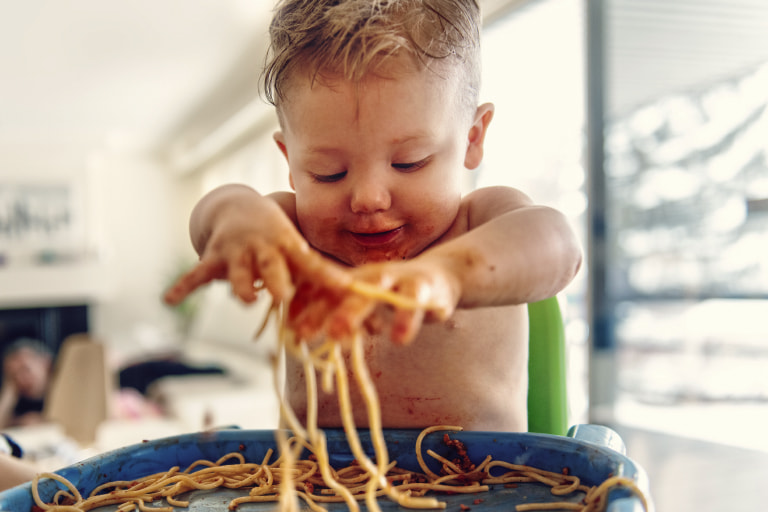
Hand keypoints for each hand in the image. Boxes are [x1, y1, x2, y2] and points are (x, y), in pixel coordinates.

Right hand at [164, 197, 346, 305]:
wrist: (240, 209)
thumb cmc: (278, 236)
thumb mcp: (299, 247)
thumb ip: (323, 271)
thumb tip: (360, 291)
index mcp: (289, 246)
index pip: (311, 264)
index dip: (327, 277)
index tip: (345, 289)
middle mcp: (264, 248)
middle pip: (272, 267)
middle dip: (277, 280)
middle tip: (284, 295)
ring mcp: (237, 253)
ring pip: (239, 273)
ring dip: (241, 286)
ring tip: (245, 298)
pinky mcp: (214, 259)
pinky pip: (197, 275)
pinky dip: (183, 287)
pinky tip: (168, 300)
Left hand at [287, 257, 460, 344]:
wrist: (438, 277)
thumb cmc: (392, 294)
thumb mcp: (362, 302)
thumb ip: (335, 314)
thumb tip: (294, 330)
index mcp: (354, 281)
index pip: (328, 293)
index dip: (310, 309)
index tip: (292, 330)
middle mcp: (372, 277)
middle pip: (351, 292)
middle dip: (338, 312)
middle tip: (325, 333)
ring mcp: (399, 280)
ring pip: (383, 294)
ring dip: (374, 313)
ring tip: (363, 335)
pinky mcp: (425, 288)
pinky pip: (417, 302)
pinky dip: (410, 318)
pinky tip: (401, 338)